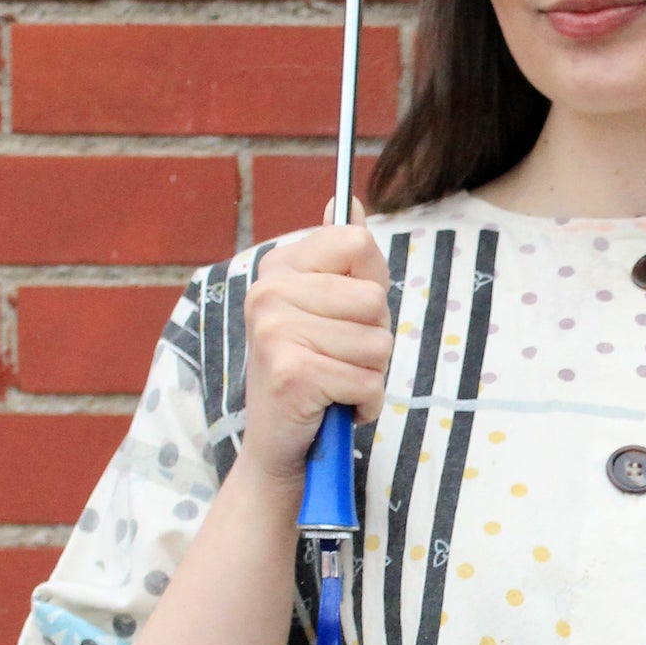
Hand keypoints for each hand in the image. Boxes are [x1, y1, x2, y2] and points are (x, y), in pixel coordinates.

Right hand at [241, 205, 393, 483]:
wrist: (280, 445)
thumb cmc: (313, 372)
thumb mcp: (329, 307)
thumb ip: (343, 256)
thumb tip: (349, 199)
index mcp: (278, 266)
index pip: (358, 244)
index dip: (370, 285)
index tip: (345, 313)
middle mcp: (268, 292)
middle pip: (374, 298)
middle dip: (373, 337)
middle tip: (337, 358)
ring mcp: (274, 331)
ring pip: (377, 343)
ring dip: (369, 374)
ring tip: (334, 382)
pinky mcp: (290, 373)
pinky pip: (368, 381)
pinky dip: (364, 403)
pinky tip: (333, 406)